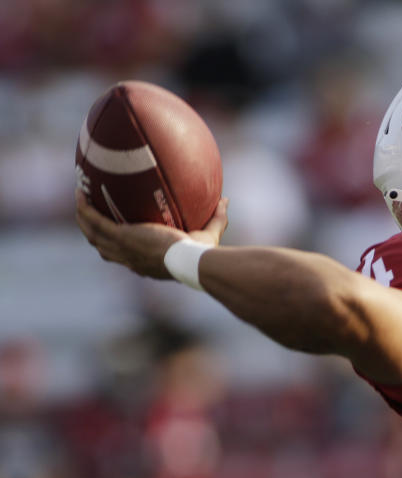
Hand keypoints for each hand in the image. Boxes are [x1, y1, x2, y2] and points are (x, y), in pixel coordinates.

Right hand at [75, 190, 228, 279]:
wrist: (190, 261)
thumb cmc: (201, 255)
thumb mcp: (208, 236)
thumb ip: (217, 219)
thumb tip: (225, 201)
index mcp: (145, 264)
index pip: (126, 258)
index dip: (117, 248)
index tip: (117, 236)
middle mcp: (129, 259)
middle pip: (103, 248)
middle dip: (93, 233)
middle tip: (90, 216)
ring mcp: (123, 248)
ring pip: (93, 234)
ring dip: (83, 219)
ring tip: (80, 201)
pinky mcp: (121, 236)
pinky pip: (95, 221)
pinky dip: (85, 209)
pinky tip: (81, 193)